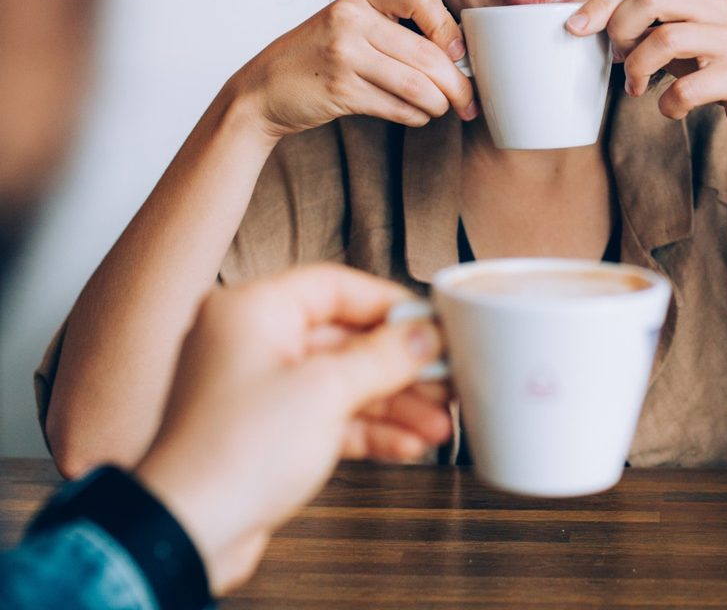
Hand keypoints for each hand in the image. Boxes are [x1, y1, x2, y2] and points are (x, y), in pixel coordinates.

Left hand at [134, 264, 450, 594]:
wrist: (186, 535)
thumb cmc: (232, 453)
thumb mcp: (325, 392)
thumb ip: (383, 357)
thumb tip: (424, 334)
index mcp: (251, 310)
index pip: (334, 287)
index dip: (388, 304)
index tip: (431, 321)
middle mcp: (251, 341)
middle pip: (343, 338)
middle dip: (399, 365)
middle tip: (444, 375)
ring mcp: (257, 389)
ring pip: (340, 382)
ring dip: (392, 403)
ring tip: (438, 421)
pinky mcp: (266, 433)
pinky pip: (327, 417)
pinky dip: (367, 429)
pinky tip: (408, 444)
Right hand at [232, 0, 476, 137]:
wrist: (264, 88)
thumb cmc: (319, 56)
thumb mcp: (351, 25)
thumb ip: (395, 29)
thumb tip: (459, 55)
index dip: (448, 26)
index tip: (458, 53)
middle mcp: (351, 21)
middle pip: (426, 53)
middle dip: (457, 83)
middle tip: (468, 100)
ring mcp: (344, 56)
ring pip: (416, 85)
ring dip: (439, 104)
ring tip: (442, 109)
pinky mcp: (340, 91)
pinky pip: (397, 107)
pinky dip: (416, 116)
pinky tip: (417, 115)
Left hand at [568, 0, 726, 148]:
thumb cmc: (718, 69)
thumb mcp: (683, 37)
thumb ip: (647, 24)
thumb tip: (588, 23)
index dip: (601, 5)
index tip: (573, 28)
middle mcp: (720, 8)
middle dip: (620, 30)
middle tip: (617, 60)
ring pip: (665, 39)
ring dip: (638, 69)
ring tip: (636, 88)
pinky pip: (688, 88)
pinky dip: (668, 104)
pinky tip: (670, 109)